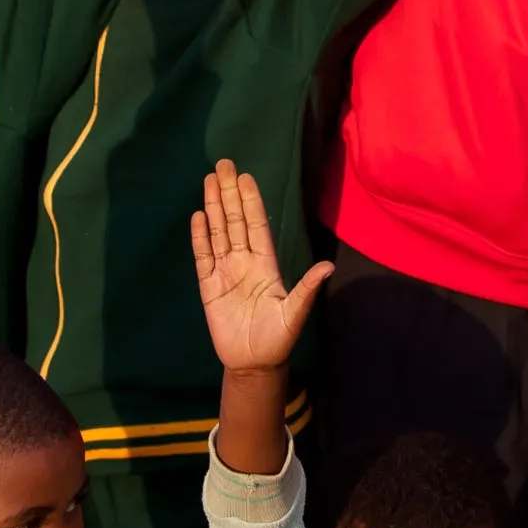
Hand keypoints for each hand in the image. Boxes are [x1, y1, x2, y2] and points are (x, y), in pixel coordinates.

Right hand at [190, 158, 332, 374]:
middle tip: (223, 164)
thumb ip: (307, 289)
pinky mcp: (209, 287)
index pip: (256, 225)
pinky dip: (200, 237)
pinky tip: (198, 216)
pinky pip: (203, 257)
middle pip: (235, 221)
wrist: (253, 363)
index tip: (245, 177)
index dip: (251, 201)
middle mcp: (245, 261)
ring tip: (208, 181)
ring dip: (214, 207)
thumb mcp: (294, 313)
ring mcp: (225, 272)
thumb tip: (329, 267)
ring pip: (218, 232)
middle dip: (229, 193)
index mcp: (266, 263)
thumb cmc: (278, 339)